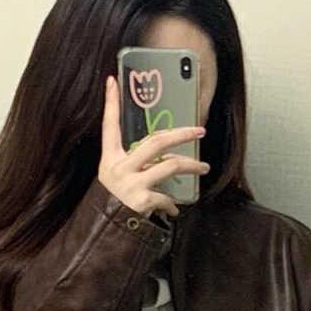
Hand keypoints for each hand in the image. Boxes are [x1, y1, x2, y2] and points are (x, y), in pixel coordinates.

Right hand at [97, 74, 209, 218]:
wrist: (107, 230)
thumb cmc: (116, 199)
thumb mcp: (119, 175)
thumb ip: (137, 160)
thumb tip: (166, 149)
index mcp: (110, 157)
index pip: (109, 124)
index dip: (110, 102)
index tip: (112, 80)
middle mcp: (118, 167)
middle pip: (156, 141)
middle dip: (182, 134)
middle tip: (199, 131)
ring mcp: (130, 184)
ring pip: (170, 165)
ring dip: (191, 166)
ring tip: (203, 167)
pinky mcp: (141, 201)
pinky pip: (166, 196)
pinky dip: (173, 203)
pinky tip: (174, 209)